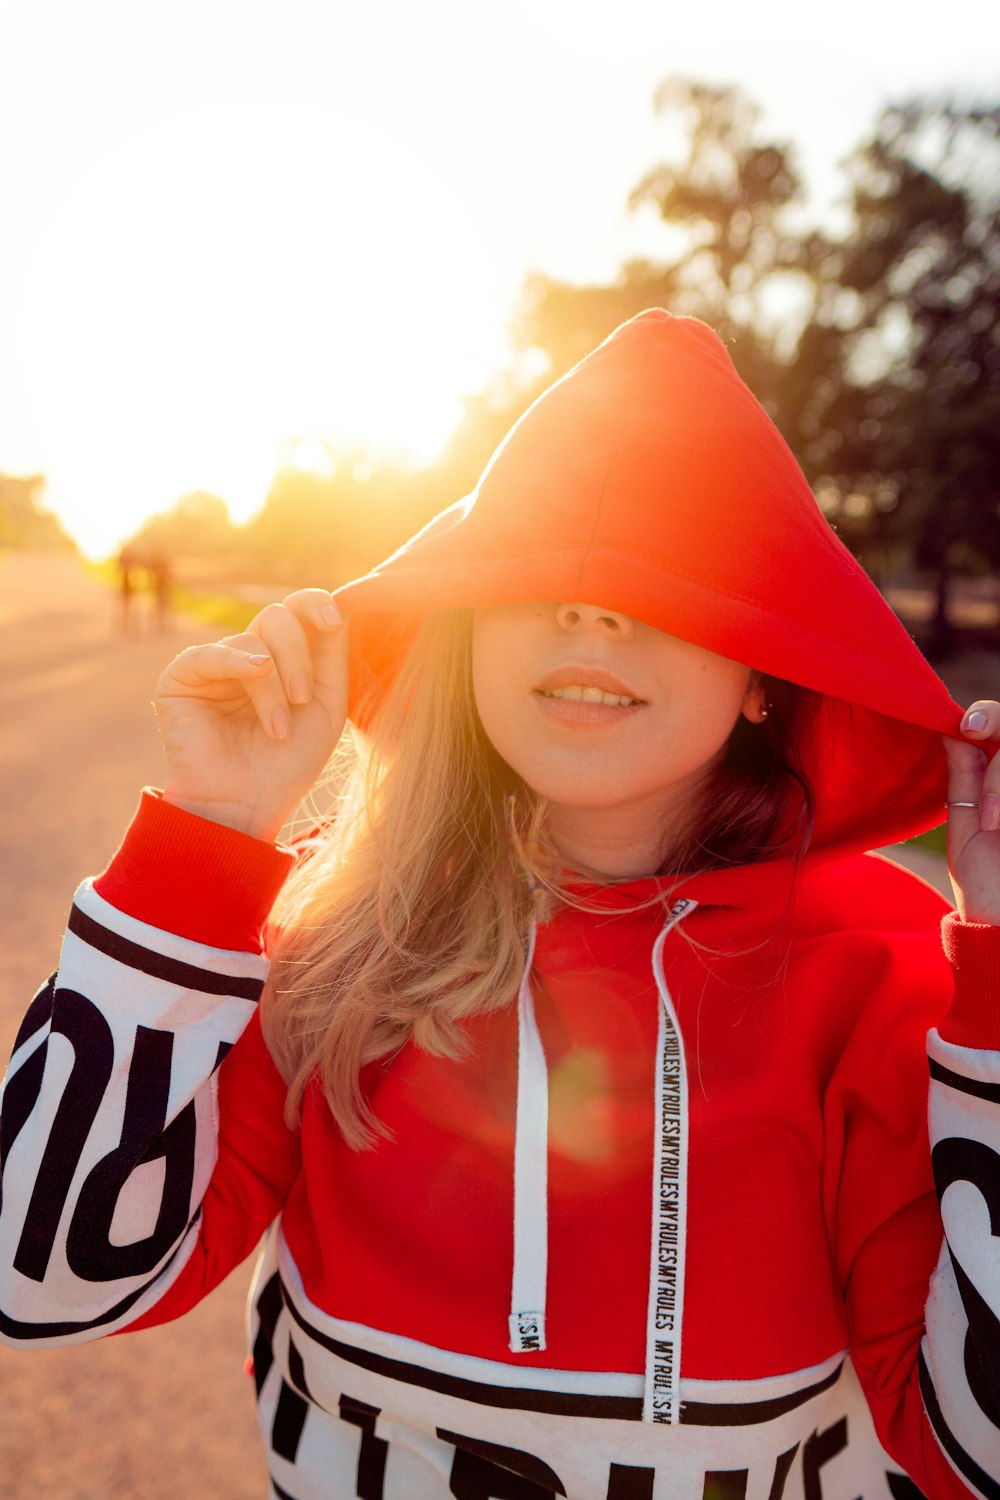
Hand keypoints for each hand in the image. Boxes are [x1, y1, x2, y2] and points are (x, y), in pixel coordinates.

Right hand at [155, 589, 348, 842]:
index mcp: (285, 658)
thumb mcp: (327, 707)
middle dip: (299, 656)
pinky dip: (238, 661)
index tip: (333, 620)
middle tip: (303, 698)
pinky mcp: (182, 678)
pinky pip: (210, 653)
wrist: (246, 807)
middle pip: (279, 617)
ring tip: (278, 729)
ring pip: (252, 637)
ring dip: (274, 685)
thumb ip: (333, 656)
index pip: (299, 610)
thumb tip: (340, 603)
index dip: (316, 604)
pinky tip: (256, 671)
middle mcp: (249, 654)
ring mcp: (215, 664)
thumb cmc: (288, 764)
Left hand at [943, 701, 999, 924]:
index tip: (967, 728)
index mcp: (996, 778)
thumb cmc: (984, 878)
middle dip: (997, 734)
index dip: (986, 716)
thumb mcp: (965, 822)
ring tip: (993, 821)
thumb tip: (948, 729)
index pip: (998, 725)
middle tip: (975, 738)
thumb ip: (963, 777)